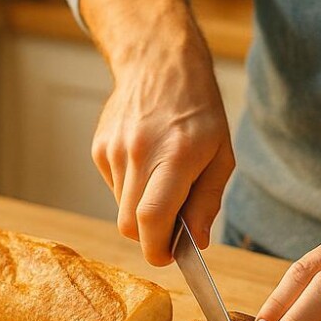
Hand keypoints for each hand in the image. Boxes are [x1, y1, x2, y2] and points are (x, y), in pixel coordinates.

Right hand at [91, 31, 232, 266]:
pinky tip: (146, 162)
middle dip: (149, 238)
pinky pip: (114, 187)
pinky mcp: (99, 149)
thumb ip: (207, 202)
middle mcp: (138, 154)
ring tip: (162, 179)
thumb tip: (196, 242)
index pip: (151, 219)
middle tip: (170, 228)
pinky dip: (130, 188)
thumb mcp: (220, 155)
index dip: (157, 248)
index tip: (168, 256)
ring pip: (121, 208)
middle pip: (129, 225)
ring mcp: (113, 151)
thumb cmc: (199, 111)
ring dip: (141, 209)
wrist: (159, 64)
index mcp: (175, 157)